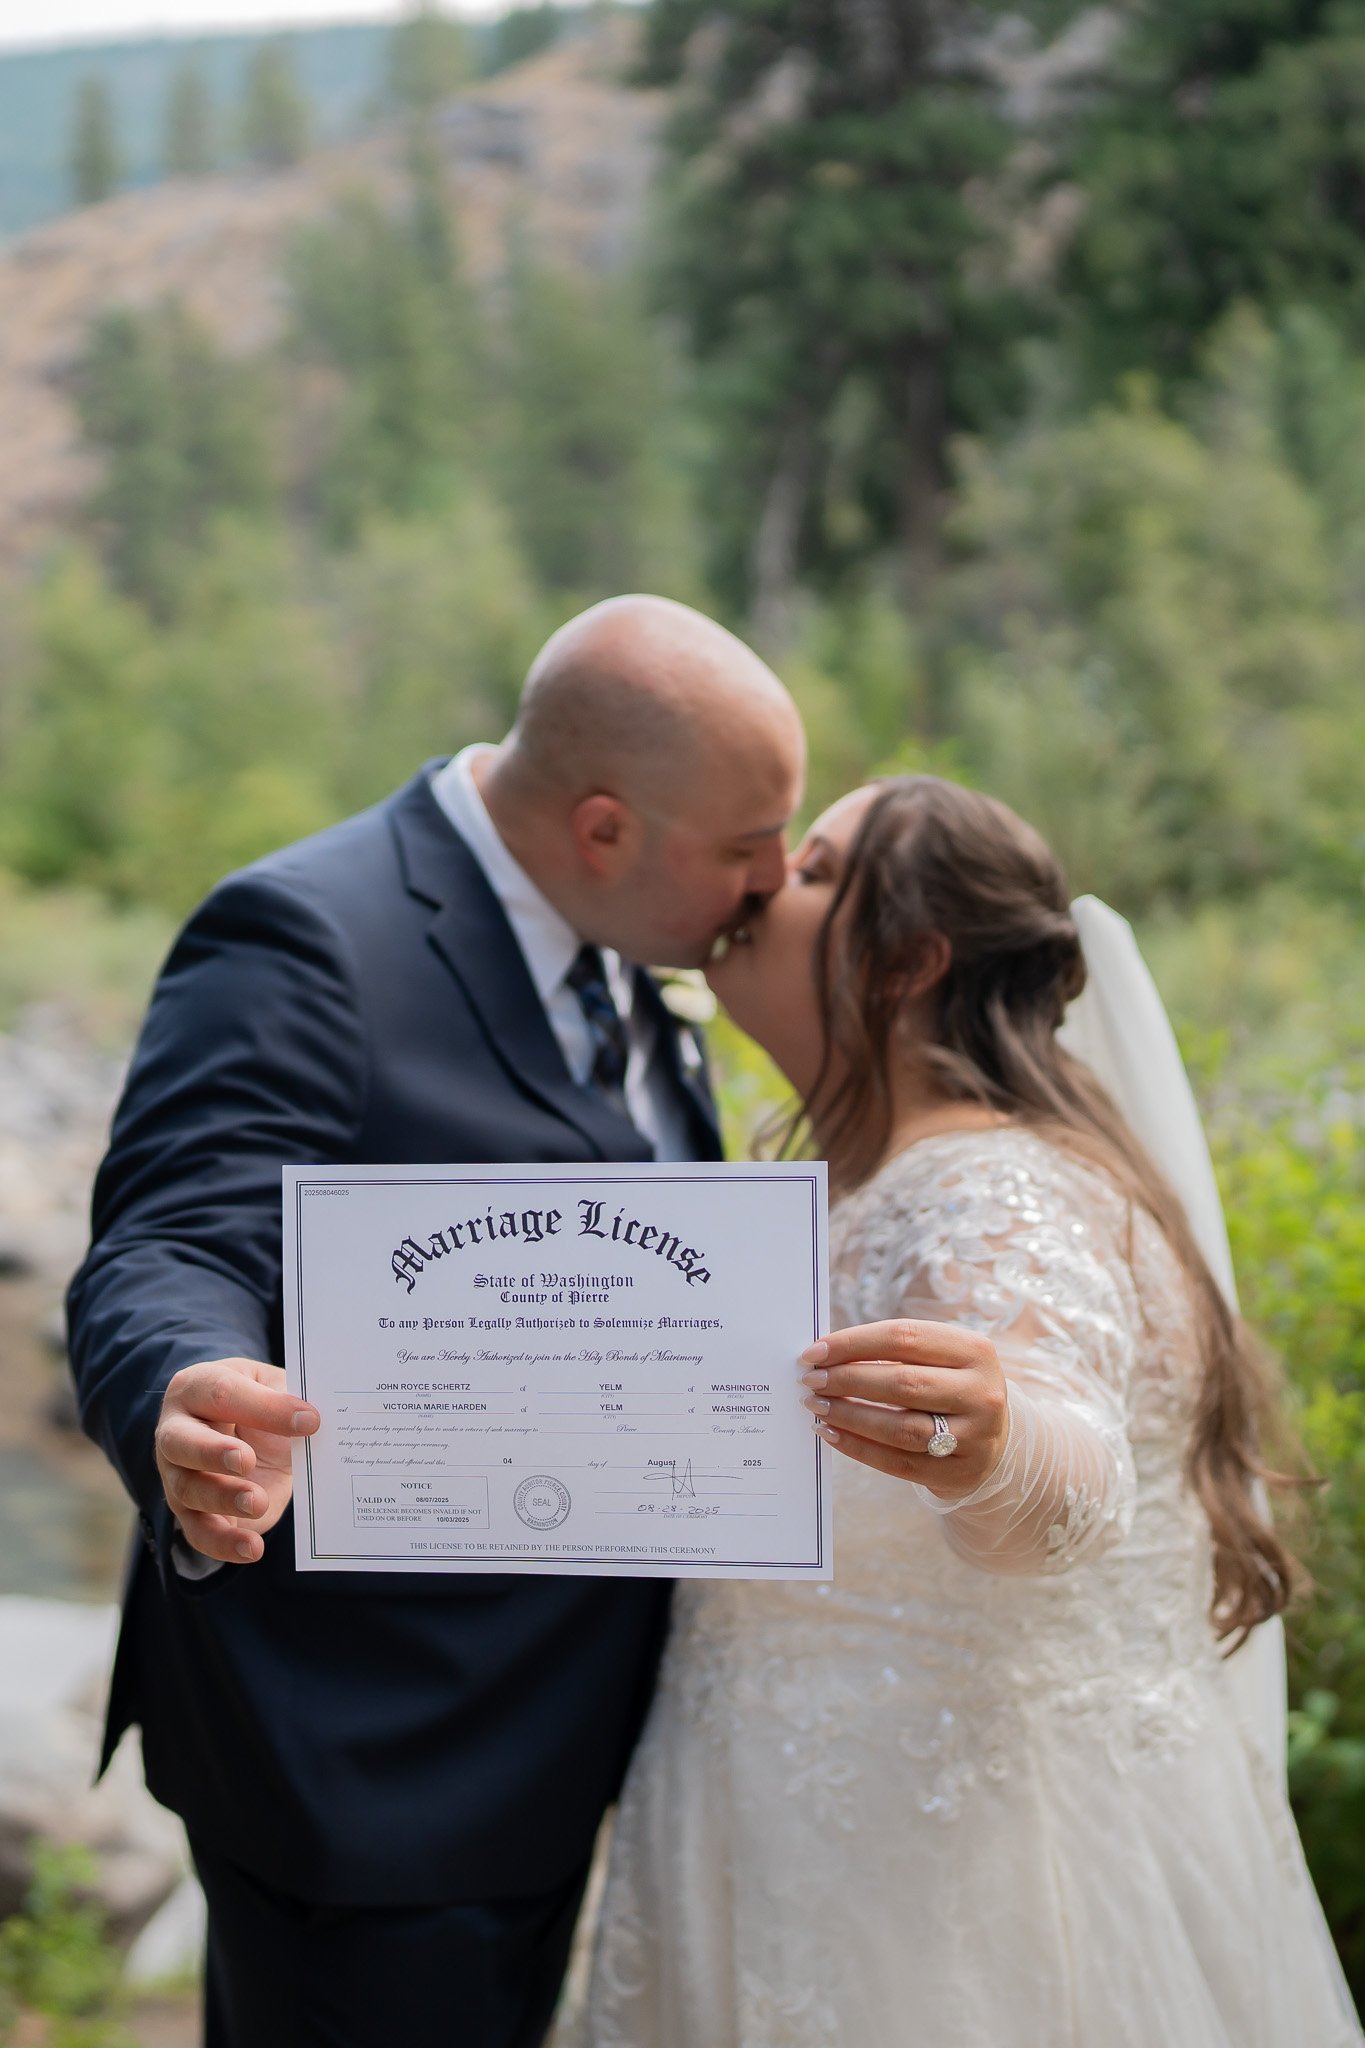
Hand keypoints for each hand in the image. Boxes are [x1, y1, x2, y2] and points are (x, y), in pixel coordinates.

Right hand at [154, 1357, 319, 1563]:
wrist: (250, 1436)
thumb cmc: (259, 1403)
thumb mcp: (274, 1388)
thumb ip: (287, 1398)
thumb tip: (309, 1419)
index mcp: (196, 1388)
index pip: (222, 1393)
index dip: (263, 1407)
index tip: (309, 1421)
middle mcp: (176, 1431)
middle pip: (181, 1442)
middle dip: (213, 1452)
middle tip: (246, 1459)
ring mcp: (178, 1475)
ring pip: (188, 1490)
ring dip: (222, 1498)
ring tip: (257, 1502)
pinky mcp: (191, 1513)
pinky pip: (199, 1532)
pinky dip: (223, 1542)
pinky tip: (252, 1548)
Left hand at [800, 1319, 1008, 1501]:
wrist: (995, 1440)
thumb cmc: (951, 1386)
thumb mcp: (941, 1358)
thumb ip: (894, 1350)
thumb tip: (826, 1354)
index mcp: (976, 1351)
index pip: (904, 1337)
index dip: (854, 1342)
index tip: (815, 1351)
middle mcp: (981, 1393)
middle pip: (902, 1382)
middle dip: (847, 1380)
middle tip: (811, 1380)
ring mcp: (974, 1438)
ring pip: (899, 1427)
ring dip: (848, 1415)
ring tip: (817, 1406)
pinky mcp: (958, 1474)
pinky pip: (897, 1462)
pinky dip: (858, 1447)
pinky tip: (832, 1433)